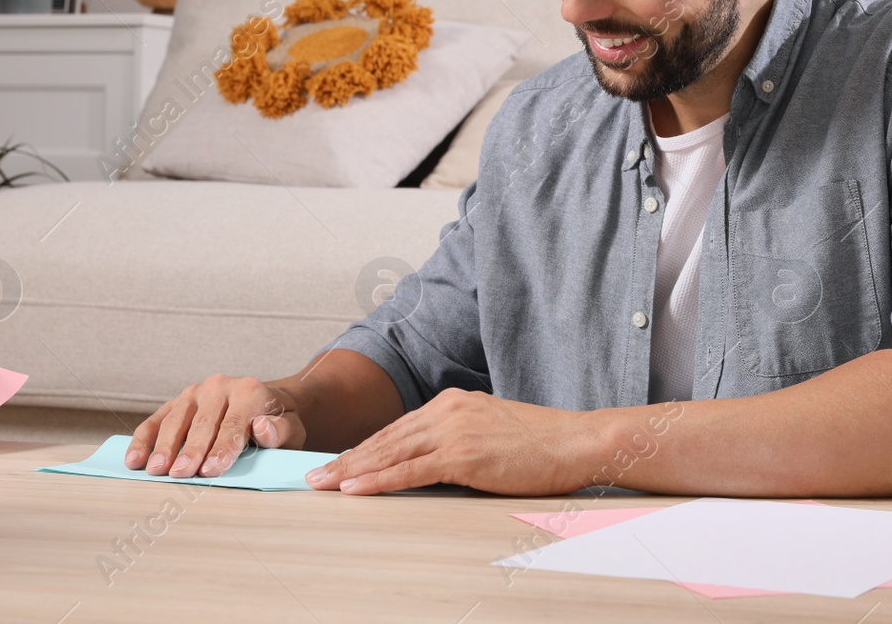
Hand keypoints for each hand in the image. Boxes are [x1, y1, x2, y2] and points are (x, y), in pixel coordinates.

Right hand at [126, 373, 306, 477]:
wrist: (267, 403)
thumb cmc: (278, 423)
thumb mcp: (292, 429)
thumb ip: (280, 431)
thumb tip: (262, 428)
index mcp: (251, 392)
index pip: (234, 424)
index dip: (222, 449)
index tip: (211, 471)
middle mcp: (221, 386)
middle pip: (203, 423)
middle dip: (190, 450)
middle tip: (180, 474)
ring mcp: (197, 391)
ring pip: (177, 420)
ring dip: (164, 446)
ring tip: (155, 469)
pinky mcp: (179, 400)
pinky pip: (158, 419)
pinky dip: (144, 439)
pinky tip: (134, 459)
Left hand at [305, 388, 605, 495]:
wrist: (577, 441)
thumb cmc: (544, 443)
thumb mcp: (495, 432)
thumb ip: (463, 440)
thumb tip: (440, 462)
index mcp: (455, 402)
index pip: (399, 428)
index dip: (365, 447)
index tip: (339, 462)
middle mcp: (448, 410)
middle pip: (386, 438)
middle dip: (346, 459)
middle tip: (313, 476)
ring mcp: (454, 431)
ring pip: (389, 453)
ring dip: (351, 470)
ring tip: (322, 485)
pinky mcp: (463, 456)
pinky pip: (410, 470)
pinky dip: (378, 480)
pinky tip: (354, 488)